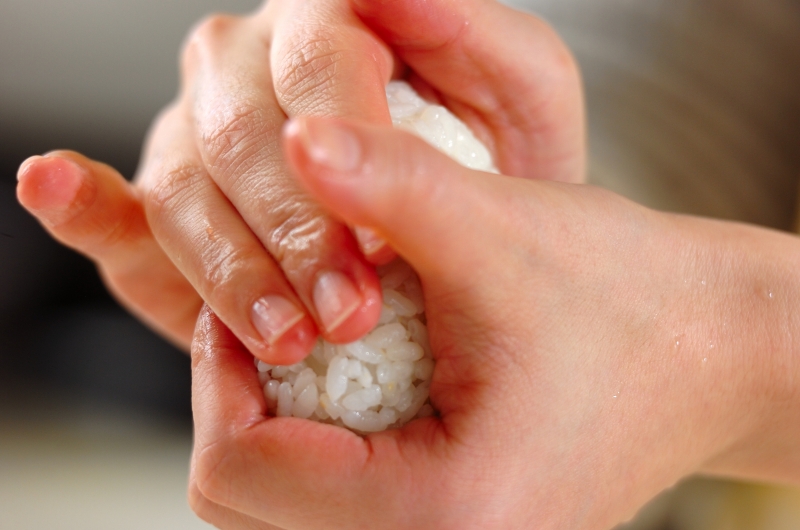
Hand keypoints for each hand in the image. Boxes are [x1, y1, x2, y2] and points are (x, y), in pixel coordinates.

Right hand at [16, 0, 583, 361]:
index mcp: (333, 28)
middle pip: (241, 128)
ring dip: (231, 269)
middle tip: (349, 312)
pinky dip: (83, 208)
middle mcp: (252, 73)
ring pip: (185, 190)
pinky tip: (57, 188)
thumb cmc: (496, 166)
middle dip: (294, 228)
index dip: (342, 137)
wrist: (467, 250)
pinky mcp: (164, 215)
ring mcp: (199, 140)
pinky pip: (116, 210)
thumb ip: (470, 31)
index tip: (385, 233)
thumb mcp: (517, 95)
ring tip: (288, 339)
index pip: (317, 56)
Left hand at [187, 116, 799, 528]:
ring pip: (282, 512)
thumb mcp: (502, 235)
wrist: (712, 349)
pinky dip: (316, 446)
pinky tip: (354, 378)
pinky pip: (335, 507)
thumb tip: (300, 142)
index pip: (239, 474)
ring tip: (321, 343)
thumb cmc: (632, 303)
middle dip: (240, 404)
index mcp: (446, 516)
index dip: (218, 372)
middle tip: (282, 321)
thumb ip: (390, 184)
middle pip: (245, 506)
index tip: (246, 303)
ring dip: (274, 426)